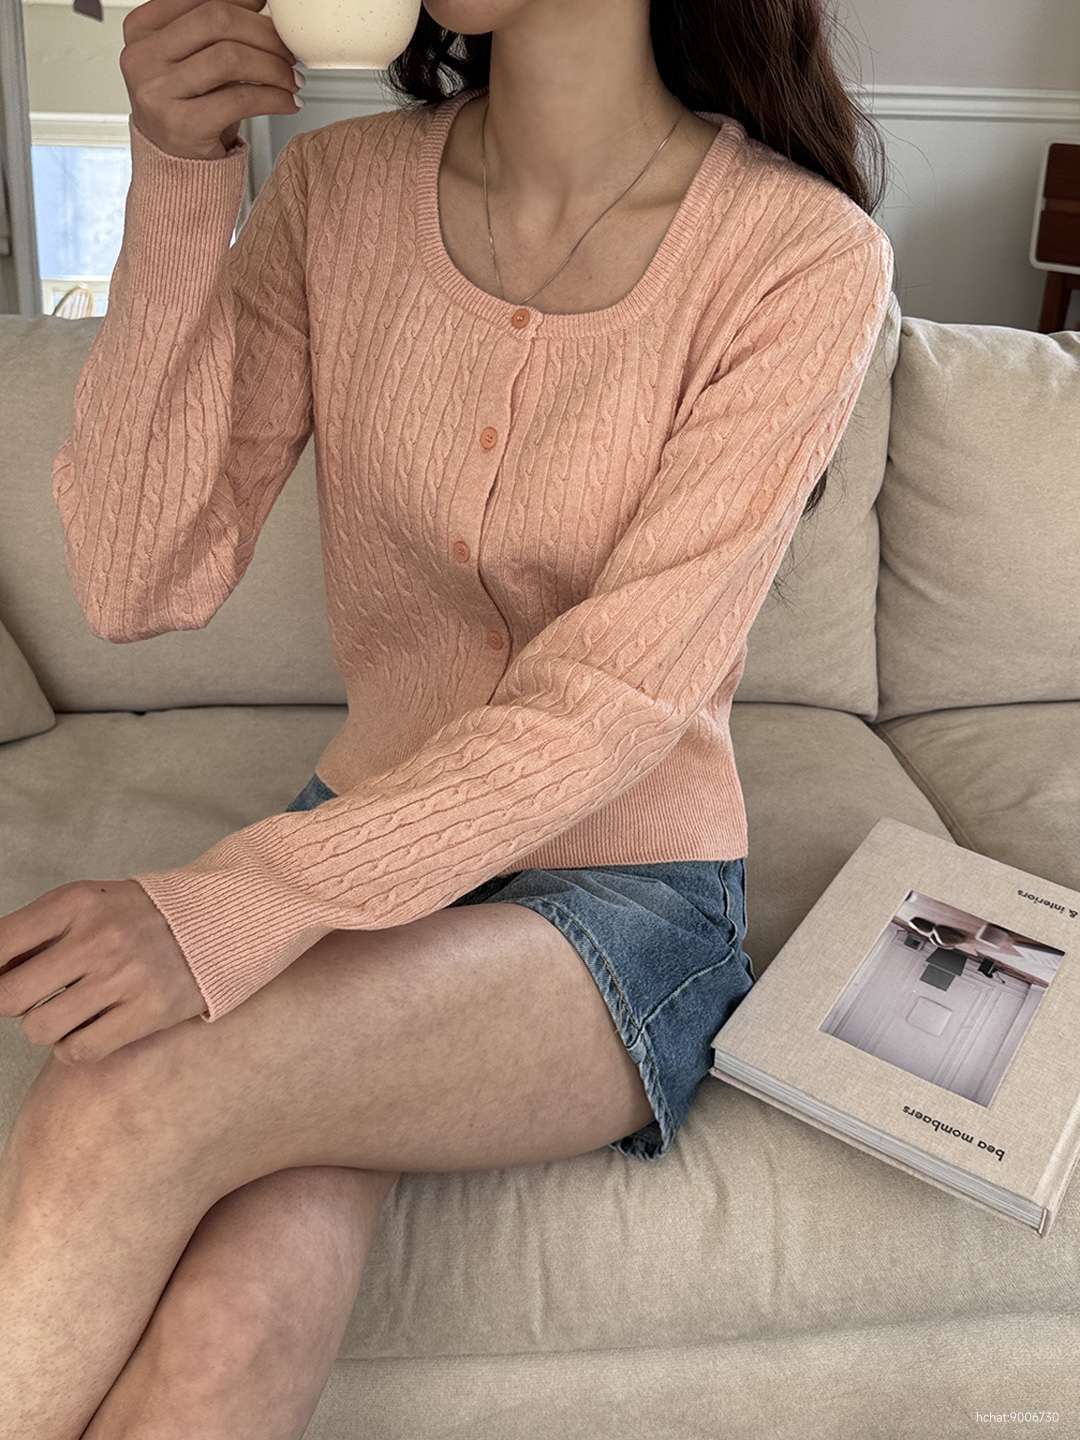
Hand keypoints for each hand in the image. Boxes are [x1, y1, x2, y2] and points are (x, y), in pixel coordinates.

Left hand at [0, 880, 206, 1063]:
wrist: (217, 923)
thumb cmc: (139, 917)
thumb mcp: (87, 903)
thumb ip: (35, 933)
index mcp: (76, 903)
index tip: (1, 980)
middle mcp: (97, 938)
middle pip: (7, 997)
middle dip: (11, 1004)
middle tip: (34, 998)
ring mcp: (124, 978)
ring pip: (39, 1029)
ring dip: (46, 1027)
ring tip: (70, 1011)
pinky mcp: (147, 1012)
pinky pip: (78, 1051)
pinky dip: (74, 1047)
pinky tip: (91, 1027)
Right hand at [121, 0, 300, 160]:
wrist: (174, 164)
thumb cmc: (188, 107)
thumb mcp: (190, 58)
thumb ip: (211, 30)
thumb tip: (261, 4)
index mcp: (142, 28)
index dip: (242, 0)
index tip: (269, 8)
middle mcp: (142, 57)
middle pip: (217, 20)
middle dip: (264, 32)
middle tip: (288, 49)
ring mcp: (158, 92)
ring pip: (231, 57)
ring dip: (274, 66)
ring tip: (292, 78)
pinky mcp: (182, 125)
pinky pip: (240, 99)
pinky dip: (274, 98)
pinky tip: (288, 101)